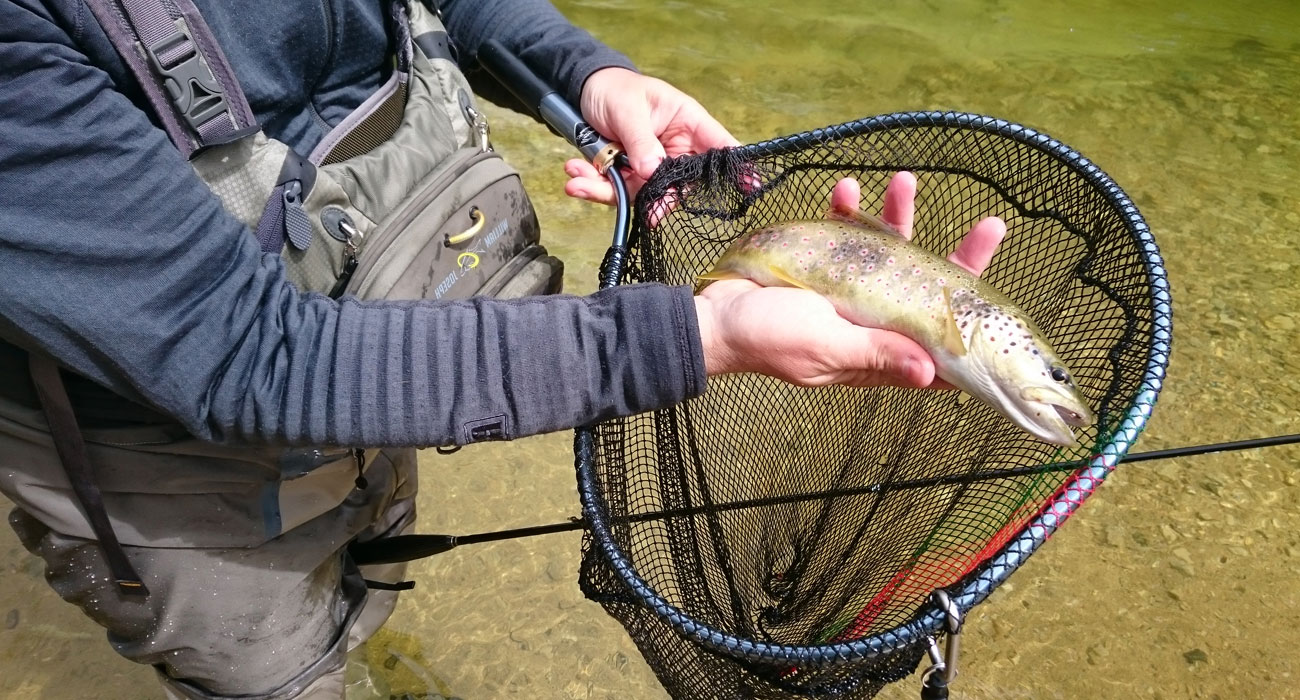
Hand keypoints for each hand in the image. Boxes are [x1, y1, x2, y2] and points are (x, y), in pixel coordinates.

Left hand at [564, 67, 738, 204]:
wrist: (582, 91)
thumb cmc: (616, 90)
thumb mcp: (629, 110)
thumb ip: (641, 142)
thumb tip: (653, 172)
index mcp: (687, 124)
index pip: (718, 147)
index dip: (736, 169)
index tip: (751, 188)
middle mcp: (673, 149)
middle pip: (679, 185)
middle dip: (656, 199)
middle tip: (646, 211)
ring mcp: (650, 165)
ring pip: (642, 194)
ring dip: (607, 190)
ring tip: (578, 180)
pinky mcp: (627, 175)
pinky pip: (615, 191)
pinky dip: (592, 186)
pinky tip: (573, 175)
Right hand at [694, 172, 1006, 388]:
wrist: (712, 317)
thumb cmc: (765, 340)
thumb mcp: (824, 347)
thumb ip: (875, 354)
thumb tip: (930, 372)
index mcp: (877, 352)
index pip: (938, 345)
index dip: (971, 326)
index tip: (1002, 303)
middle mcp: (872, 322)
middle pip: (929, 292)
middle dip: (958, 258)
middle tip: (989, 226)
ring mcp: (850, 292)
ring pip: (892, 254)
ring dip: (901, 217)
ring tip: (903, 181)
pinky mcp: (823, 265)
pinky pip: (847, 235)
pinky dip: (849, 209)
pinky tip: (845, 189)